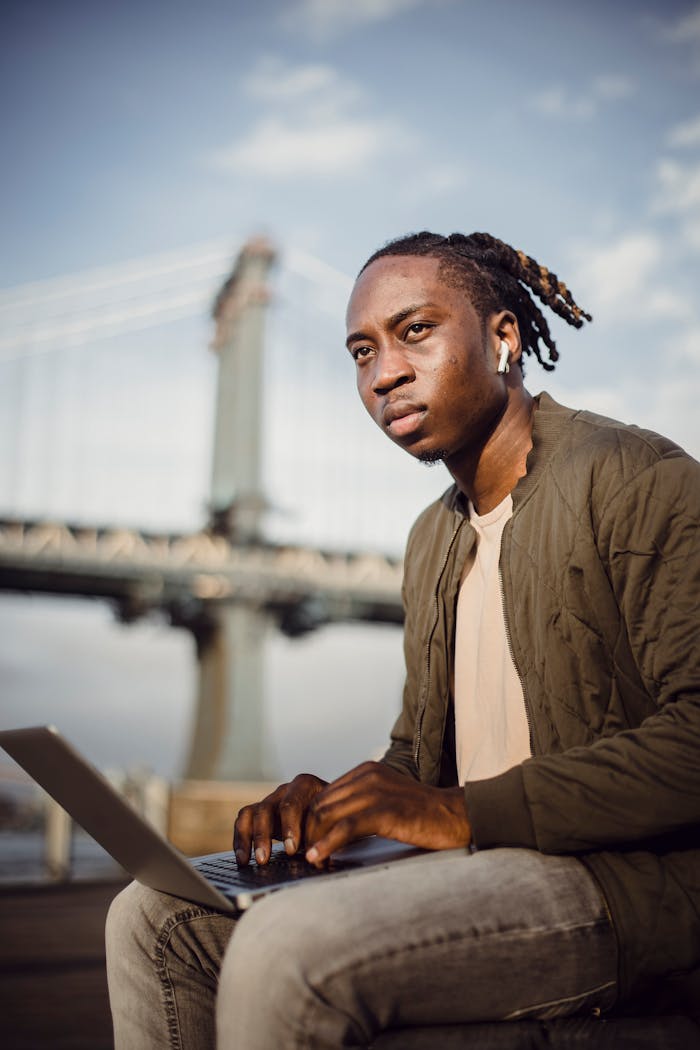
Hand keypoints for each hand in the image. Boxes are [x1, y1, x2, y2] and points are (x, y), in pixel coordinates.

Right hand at [233, 773, 327, 865]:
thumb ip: (327, 834)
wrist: (333, 812)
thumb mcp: (336, 821)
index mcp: (305, 785)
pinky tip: (243, 859)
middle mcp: (284, 790)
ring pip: (252, 814)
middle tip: (265, 858)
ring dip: (251, 839)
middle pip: (267, 808)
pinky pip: (244, 821)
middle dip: (264, 835)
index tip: (291, 849)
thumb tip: (320, 856)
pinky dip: (241, 840)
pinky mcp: (260, 813)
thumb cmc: (335, 816)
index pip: (291, 803)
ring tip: (252, 861)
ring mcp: (271, 801)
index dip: (289, 827)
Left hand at [304, 761, 471, 864]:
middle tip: (302, 854)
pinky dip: (328, 844)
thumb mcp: (386, 800)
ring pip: (328, 814)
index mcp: (366, 771)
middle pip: (321, 804)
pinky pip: (346, 828)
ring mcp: (377, 791)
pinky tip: (318, 857)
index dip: (309, 820)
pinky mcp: (385, 810)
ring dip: (313, 839)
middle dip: (307, 831)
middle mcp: (368, 775)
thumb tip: (329, 827)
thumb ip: (360, 806)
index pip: (324, 794)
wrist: (456, 817)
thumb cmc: (422, 815)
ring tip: (308, 859)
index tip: (305, 842)